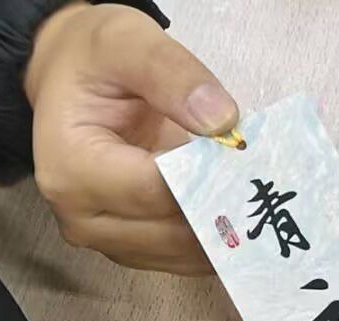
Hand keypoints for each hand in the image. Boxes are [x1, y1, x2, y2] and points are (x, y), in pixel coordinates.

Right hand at [25, 3, 237, 273]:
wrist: (68, 81)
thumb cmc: (92, 60)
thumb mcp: (126, 42)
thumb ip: (172, 75)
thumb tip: (224, 122)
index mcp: (71, 167)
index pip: (153, 190)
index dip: (206, 180)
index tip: (249, 165)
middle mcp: (82, 216)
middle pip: (170, 232)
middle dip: (221, 211)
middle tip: (270, 189)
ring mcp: (106, 240)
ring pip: (181, 255)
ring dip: (225, 234)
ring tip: (263, 204)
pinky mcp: (130, 249)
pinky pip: (182, 259)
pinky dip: (216, 242)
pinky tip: (243, 218)